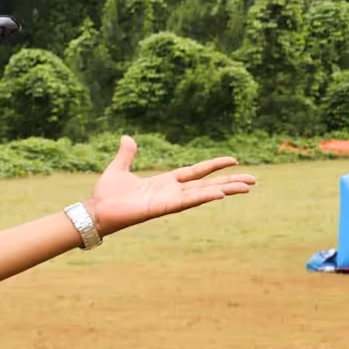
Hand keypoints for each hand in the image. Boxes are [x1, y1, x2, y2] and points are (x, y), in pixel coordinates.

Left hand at [83, 136, 255, 235]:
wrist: (95, 211)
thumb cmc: (106, 195)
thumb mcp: (118, 169)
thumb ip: (127, 155)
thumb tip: (127, 138)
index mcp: (164, 182)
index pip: (195, 173)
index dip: (214, 166)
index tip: (234, 160)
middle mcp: (171, 192)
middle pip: (207, 185)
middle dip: (230, 182)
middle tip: (254, 180)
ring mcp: (168, 201)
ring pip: (203, 194)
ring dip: (225, 190)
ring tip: (247, 186)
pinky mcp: (162, 208)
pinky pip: (187, 201)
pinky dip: (203, 197)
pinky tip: (221, 194)